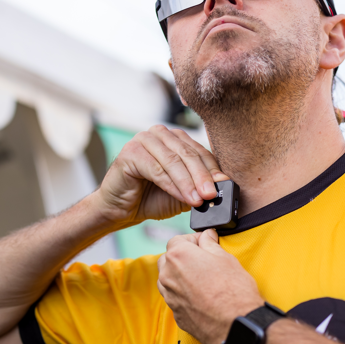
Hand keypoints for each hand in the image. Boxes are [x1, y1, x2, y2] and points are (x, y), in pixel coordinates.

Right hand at [96, 125, 228, 226]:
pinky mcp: (131, 152)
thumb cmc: (150, 198)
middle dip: (202, 176)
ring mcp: (143, 139)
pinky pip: (157, 169)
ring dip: (188, 183)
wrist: (121, 209)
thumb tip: (221, 185)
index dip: (212, 169)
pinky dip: (172, 185)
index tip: (223, 186)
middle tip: (212, 194)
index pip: (199, 151)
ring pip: (174, 161)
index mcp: (174, 138)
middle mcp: (160, 134)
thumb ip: (199, 186)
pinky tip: (183, 197)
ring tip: (199, 200)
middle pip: (188, 154)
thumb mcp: (183, 193)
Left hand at [157, 230, 262, 343]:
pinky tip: (202, 296)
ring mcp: (169, 296)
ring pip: (168, 279)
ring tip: (202, 279)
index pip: (177, 240)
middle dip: (183, 257)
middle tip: (204, 260)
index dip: (193, 240)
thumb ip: (210, 244)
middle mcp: (168, 276)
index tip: (205, 243)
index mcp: (178, 256)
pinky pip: (175, 297)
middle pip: (168, 259)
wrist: (235, 325)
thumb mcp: (225, 258)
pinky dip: (184, 294)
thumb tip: (207, 235)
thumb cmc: (233, 291)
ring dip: (180, 276)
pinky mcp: (175, 314)